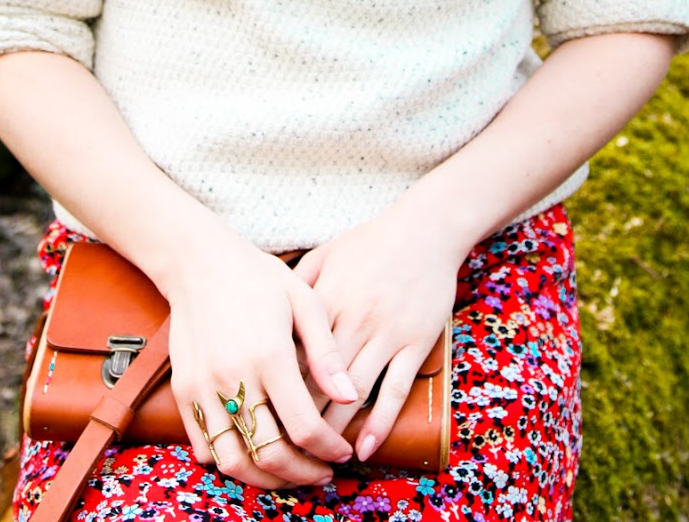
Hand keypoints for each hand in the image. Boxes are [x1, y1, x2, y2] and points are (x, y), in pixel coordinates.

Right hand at [165, 226, 357, 488]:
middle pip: (270, 454)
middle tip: (321, 473)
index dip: (328, 450)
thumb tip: (351, 397)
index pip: (304, 426)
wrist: (198, 262)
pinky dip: (228, 461)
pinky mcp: (183, 391)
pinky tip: (252, 452)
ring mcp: (203, 388)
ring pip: (233, 462)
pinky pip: (204, 447)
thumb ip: (326, 353)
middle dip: (302, 474)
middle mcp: (233, 377)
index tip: (342, 454)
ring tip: (288, 472)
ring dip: (265, 480)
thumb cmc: (257, 277)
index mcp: (270, 355)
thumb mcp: (303, 301)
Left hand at [293, 204, 461, 461]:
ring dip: (335, 430)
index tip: (261, 413)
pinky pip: (395, 390)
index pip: (294, 351)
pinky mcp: (416, 344)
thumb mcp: (327, 253)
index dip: (276, 385)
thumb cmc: (372, 241)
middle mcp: (355, 319)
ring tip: (318, 459)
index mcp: (327, 297)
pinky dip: (379, 423)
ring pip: (353, 392)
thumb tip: (270, 317)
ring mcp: (387, 333)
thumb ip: (299, 284)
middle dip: (299, 418)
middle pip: (319, 380)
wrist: (427, 229)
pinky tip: (365, 448)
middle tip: (282, 450)